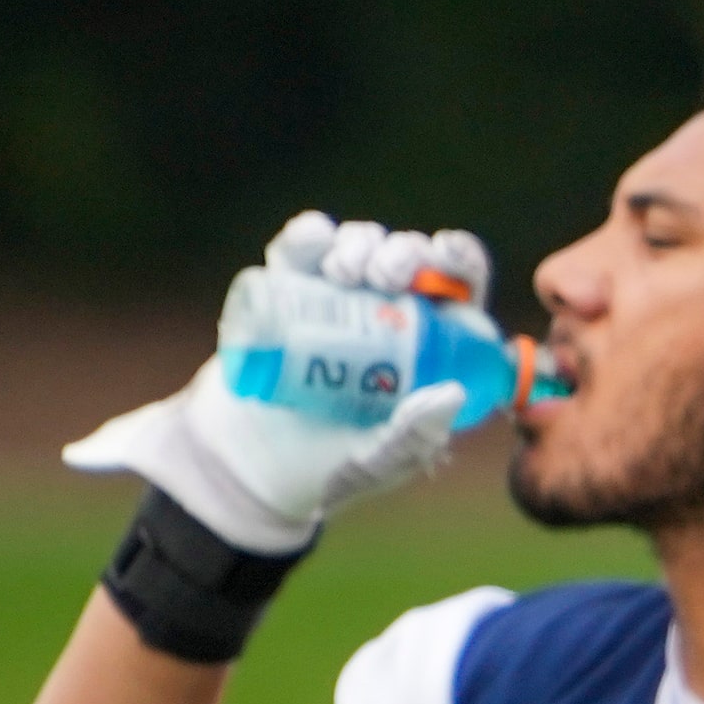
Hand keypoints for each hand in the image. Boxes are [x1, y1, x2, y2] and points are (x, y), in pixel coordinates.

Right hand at [60, 212, 486, 553]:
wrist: (245, 462)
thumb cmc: (326, 468)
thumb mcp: (377, 460)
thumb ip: (414, 437)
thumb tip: (453, 392)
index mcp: (428, 350)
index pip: (458, 291)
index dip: (459, 260)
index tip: (446, 257)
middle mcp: (387, 317)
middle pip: (410, 260)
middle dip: (405, 253)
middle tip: (387, 275)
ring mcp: (336, 299)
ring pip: (359, 246)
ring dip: (360, 244)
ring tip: (345, 272)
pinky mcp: (285, 290)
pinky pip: (301, 250)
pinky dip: (310, 236)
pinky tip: (315, 240)